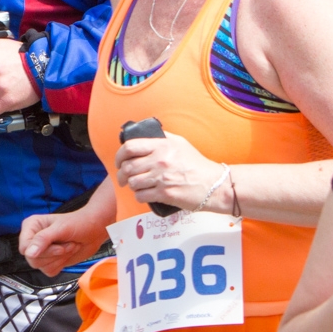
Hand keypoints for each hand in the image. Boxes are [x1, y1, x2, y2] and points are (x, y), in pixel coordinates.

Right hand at [21, 209, 109, 276]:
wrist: (95, 230)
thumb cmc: (79, 223)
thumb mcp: (61, 228)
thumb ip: (43, 239)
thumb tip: (29, 253)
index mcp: (31, 227)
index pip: (24, 247)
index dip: (38, 250)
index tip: (55, 245)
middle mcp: (33, 240)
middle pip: (32, 260)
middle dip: (54, 254)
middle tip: (66, 244)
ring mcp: (42, 252)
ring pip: (41, 267)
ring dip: (60, 258)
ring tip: (69, 246)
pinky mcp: (50, 261)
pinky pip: (49, 272)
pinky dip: (61, 264)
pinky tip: (67, 253)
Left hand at [114, 133, 228, 212]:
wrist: (213, 184)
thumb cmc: (197, 164)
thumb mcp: (181, 143)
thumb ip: (163, 138)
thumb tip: (146, 135)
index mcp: (162, 146)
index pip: (130, 147)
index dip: (119, 156)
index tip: (119, 162)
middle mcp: (160, 161)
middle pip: (128, 167)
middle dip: (121, 175)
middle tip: (123, 178)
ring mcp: (162, 178)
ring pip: (133, 183)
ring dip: (131, 186)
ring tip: (136, 186)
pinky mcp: (165, 194)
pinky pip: (141, 196)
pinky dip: (139, 196)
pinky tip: (144, 194)